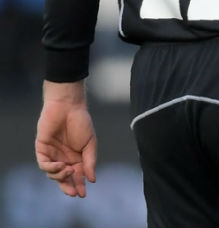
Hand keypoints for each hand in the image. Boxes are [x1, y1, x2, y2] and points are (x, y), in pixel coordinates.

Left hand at [35, 81, 96, 197]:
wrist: (68, 107)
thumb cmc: (81, 123)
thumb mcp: (90, 143)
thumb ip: (90, 161)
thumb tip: (92, 179)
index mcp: (77, 157)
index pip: (77, 175)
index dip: (79, 185)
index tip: (83, 194)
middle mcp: (64, 158)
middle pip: (64, 178)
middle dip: (68, 186)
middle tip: (73, 193)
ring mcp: (52, 154)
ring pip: (53, 174)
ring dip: (61, 176)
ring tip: (69, 171)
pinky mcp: (42, 149)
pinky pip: (44, 164)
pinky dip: (51, 168)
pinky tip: (60, 166)